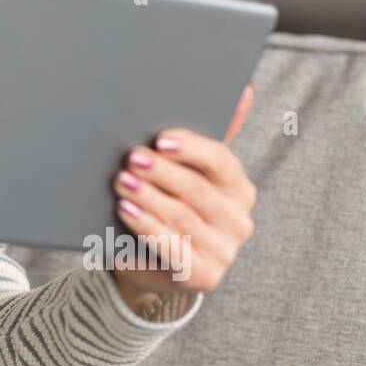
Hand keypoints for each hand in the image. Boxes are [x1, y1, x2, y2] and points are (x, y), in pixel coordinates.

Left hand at [109, 82, 257, 299]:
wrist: (147, 259)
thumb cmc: (166, 204)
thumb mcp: (182, 172)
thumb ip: (202, 138)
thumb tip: (243, 89)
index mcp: (238, 188)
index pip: (221, 162)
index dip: (191, 148)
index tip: (160, 138)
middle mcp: (238, 220)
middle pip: (198, 190)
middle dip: (161, 172)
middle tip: (131, 158)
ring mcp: (225, 251)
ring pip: (183, 218)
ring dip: (149, 198)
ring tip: (121, 182)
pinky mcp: (205, 277)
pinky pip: (173, 249)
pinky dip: (147, 227)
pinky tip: (126, 211)